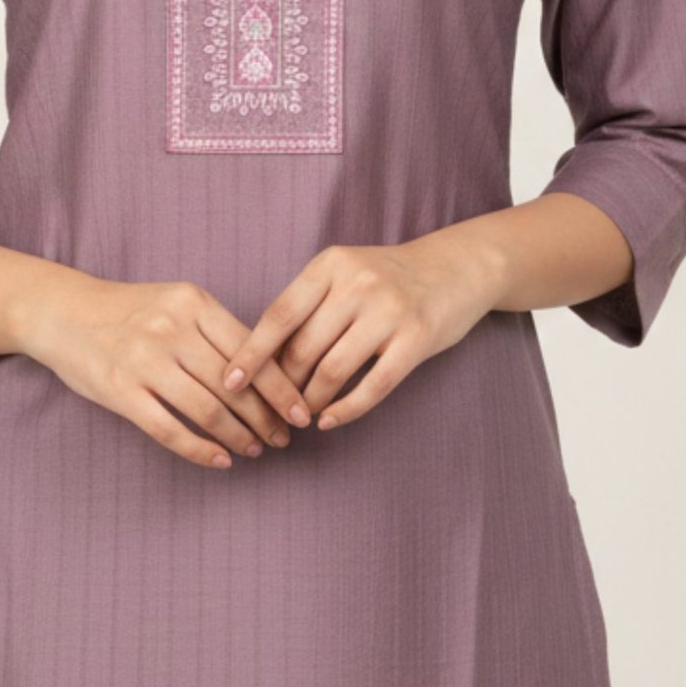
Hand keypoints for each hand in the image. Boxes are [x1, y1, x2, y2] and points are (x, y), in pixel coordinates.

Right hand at [20, 274, 314, 470]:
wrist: (62, 312)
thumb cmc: (129, 312)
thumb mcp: (176, 303)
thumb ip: (215, 331)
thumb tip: (268, 373)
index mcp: (193, 303)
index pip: (252, 350)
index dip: (281, 387)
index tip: (301, 411)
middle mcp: (172, 329)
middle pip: (235, 384)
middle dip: (267, 417)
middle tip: (285, 438)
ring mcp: (144, 360)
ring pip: (208, 409)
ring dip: (240, 436)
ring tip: (257, 450)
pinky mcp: (120, 391)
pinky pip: (170, 429)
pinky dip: (201, 450)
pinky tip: (220, 460)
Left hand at [217, 233, 501, 432]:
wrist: (456, 267)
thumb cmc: (387, 277)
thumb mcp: (344, 272)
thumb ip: (308, 305)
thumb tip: (261, 356)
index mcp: (330, 265)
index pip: (280, 314)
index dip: (252, 353)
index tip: (229, 382)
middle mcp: (358, 284)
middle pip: (304, 348)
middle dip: (282, 386)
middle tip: (270, 411)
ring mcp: (390, 311)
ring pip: (333, 370)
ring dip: (311, 401)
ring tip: (301, 417)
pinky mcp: (417, 339)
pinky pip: (374, 385)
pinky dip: (346, 409)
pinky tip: (330, 421)